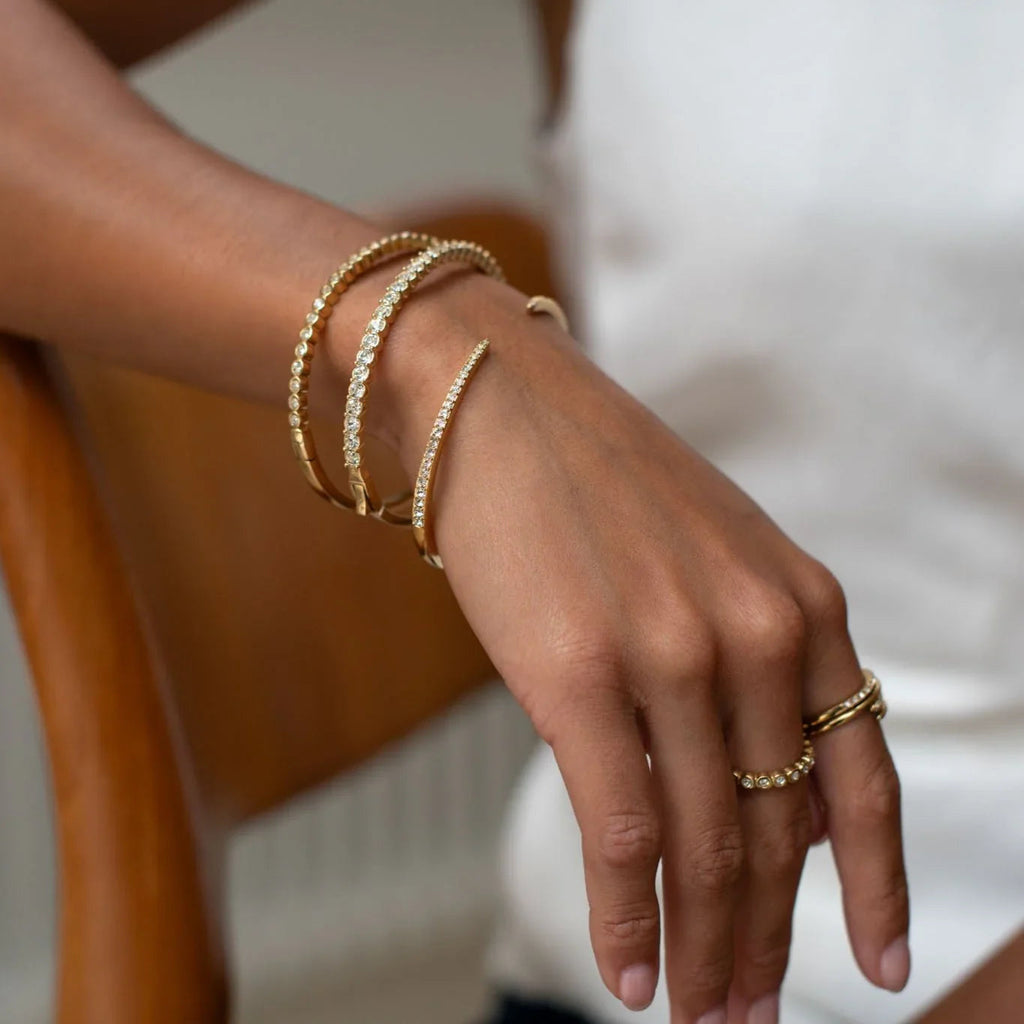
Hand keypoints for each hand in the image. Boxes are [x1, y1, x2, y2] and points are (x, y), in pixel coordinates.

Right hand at [382, 274, 910, 1023]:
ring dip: (701, 947)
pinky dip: (623, 915)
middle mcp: (755, 632)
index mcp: (801, 604)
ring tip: (692, 1011)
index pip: (862, 778)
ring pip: (706, 847)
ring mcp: (671, 653)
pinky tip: (623, 973)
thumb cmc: (595, 483)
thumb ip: (758, 665)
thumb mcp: (714, 556)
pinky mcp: (578, 675)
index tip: (878, 966)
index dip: (874, 887)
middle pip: (780, 831)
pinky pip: (621, 830)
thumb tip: (775, 794)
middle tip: (746, 1012)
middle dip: (767, 939)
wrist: (495, 401)